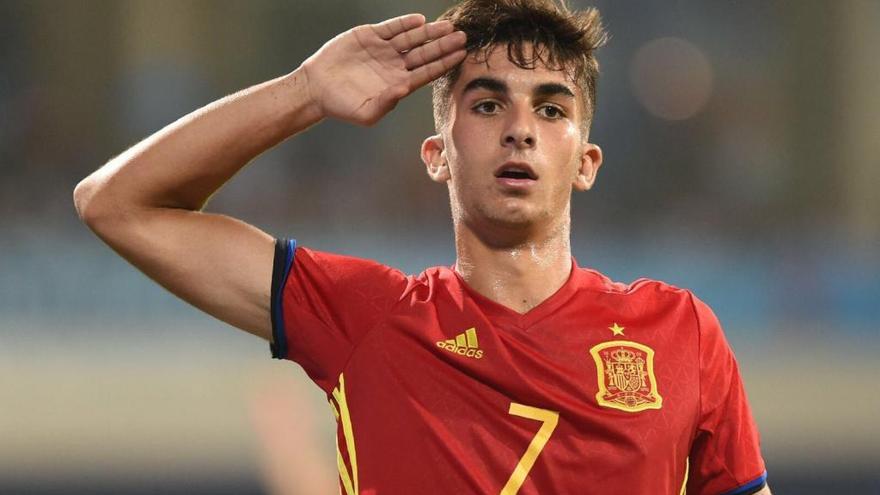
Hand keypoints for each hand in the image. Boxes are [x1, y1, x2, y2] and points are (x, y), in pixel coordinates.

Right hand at [301, 13, 466, 125]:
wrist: (317, 88)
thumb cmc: (342, 106)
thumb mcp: (366, 112)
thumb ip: (387, 103)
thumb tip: (404, 89)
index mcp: (398, 84)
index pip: (427, 72)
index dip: (444, 63)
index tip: (461, 56)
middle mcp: (395, 65)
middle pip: (425, 53)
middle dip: (443, 45)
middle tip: (463, 37)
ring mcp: (384, 50)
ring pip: (412, 38)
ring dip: (430, 33)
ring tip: (448, 26)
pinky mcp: (370, 36)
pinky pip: (392, 28)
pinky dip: (405, 23)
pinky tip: (420, 21)